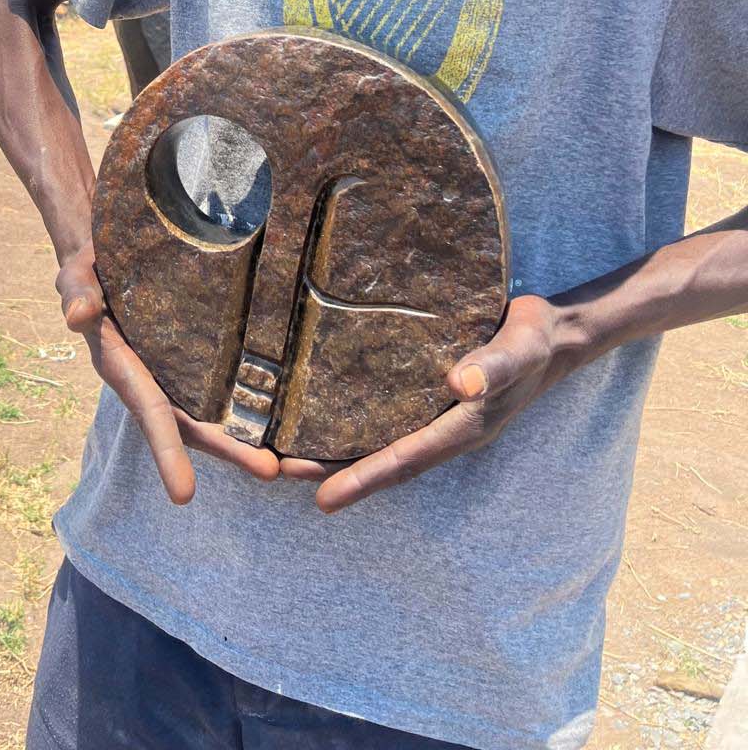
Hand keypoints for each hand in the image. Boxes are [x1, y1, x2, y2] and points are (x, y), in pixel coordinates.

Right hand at [56, 243, 280, 504]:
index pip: (149, 410)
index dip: (167, 451)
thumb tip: (80, 316)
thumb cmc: (88, 266)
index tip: (185, 495)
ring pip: (206, 411)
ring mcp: (171, 369)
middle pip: (188, 423)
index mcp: (121, 366)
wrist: (101, 254)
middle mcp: (148, 378)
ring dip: (240, 437)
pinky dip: (242, 403)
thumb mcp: (77, 274)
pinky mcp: (190, 352)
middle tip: (270, 470)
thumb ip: (78, 292)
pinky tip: (277, 415)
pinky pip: (216, 383)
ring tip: (283, 461)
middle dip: (226, 450)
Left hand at [286, 295, 583, 512]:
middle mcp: (445, 429)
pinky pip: (388, 413)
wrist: (555, 333)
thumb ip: (493, 366)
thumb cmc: (535, 341)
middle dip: (332, 468)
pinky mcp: (431, 392)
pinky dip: (354, 419)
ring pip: (380, 439)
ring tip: (285, 448)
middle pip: (382, 459)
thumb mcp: (519, 349)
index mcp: (463, 429)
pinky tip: (324, 409)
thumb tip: (460, 384)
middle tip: (278, 471)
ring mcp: (438, 414)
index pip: (404, 460)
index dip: (362, 479)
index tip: (322, 499)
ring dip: (336, 447)